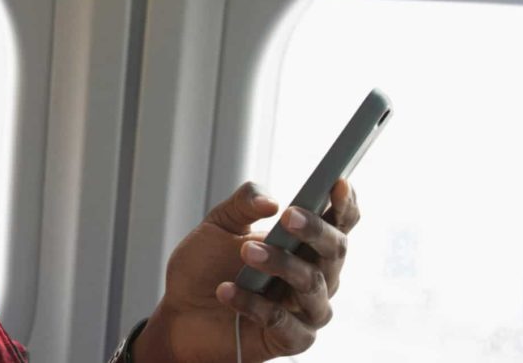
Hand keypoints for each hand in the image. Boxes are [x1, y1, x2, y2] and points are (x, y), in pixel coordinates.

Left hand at [133, 179, 359, 362]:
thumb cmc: (205, 266)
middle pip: (335, 251)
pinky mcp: (291, 339)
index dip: (344, 204)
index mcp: (305, 244)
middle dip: (315, 230)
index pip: (337, 223)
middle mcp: (315, 275)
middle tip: (288, 216)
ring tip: (245, 252)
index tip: (338, 182)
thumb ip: (244, 204)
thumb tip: (271, 201)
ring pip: (311, 285)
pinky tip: (227, 291)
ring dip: (280, 265)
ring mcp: (306, 309)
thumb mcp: (219, 224)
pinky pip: (283, 321)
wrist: (179, 312)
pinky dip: (255, 304)